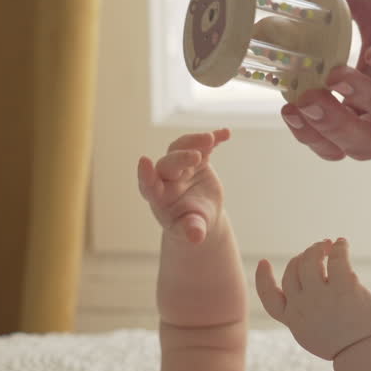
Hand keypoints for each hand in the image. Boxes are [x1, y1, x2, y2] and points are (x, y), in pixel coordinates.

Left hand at [138, 129, 229, 243]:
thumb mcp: (193, 229)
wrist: (201, 216)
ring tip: (210, 139)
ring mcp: (180, 165)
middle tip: (195, 156)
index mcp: (158, 196)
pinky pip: (203, 146)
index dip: (146, 174)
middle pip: (168, 163)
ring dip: (194, 141)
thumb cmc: (191, 225)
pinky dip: (213, 139)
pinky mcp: (196, 159)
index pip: (148, 184)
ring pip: (181, 147)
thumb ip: (192, 230)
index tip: (144, 161)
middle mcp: (165, 177)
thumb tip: (196, 237)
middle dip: (180, 158)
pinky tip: (226, 133)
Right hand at [255, 238, 370, 359]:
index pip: (269, 298)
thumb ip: (303, 314)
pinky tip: (343, 244)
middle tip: (317, 251)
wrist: (367, 354)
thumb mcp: (314, 335)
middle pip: (293, 271)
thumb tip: (304, 286)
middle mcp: (303, 307)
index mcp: (294, 319)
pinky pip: (337, 258)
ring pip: (310, 260)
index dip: (263, 279)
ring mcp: (322, 297)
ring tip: (328, 245)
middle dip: (302, 257)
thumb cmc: (345, 345)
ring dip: (317, 249)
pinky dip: (339, 247)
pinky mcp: (344, 288)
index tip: (264, 262)